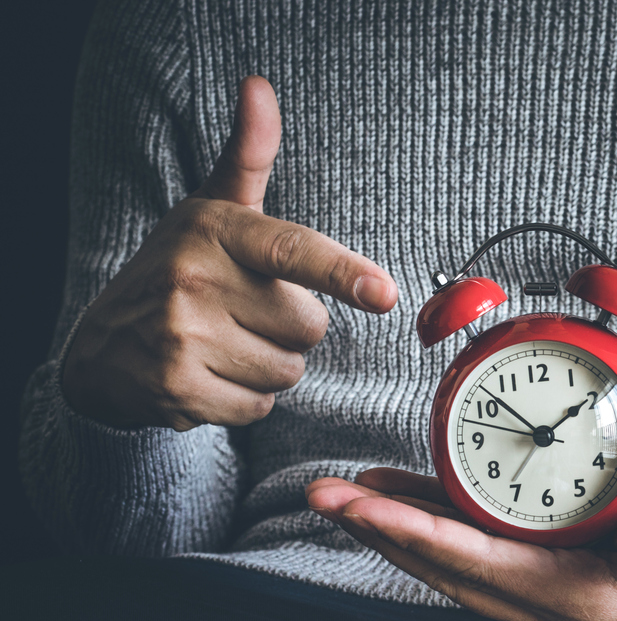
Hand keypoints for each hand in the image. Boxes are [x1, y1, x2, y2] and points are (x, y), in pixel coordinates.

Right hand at [61, 76, 397, 430]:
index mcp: (215, 230)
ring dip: (268, 368)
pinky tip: (209, 378)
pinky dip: (243, 402)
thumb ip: (248, 156)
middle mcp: (194, 279)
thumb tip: (260, 86)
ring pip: (287, 371)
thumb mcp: (211, 209)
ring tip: (224, 346)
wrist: (102, 347)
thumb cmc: (179, 269)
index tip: (385, 292)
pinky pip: (258, 408)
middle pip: (309, 328)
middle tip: (243, 315)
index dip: (343, 272)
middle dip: (290, 330)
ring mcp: (181, 336)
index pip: (292, 252)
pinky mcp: (175, 389)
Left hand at [306, 450, 616, 620]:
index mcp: (588, 598)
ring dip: (396, 532)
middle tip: (325, 494)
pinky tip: (395, 498)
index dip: (418, 535)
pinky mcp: (537, 578)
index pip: (484, 565)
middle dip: (384, 533)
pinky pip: (470, 553)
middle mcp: (555, 612)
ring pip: (451, 566)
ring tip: (343, 495)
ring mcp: (543, 600)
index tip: (363, 508)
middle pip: (451, 570)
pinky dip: (429, 527)